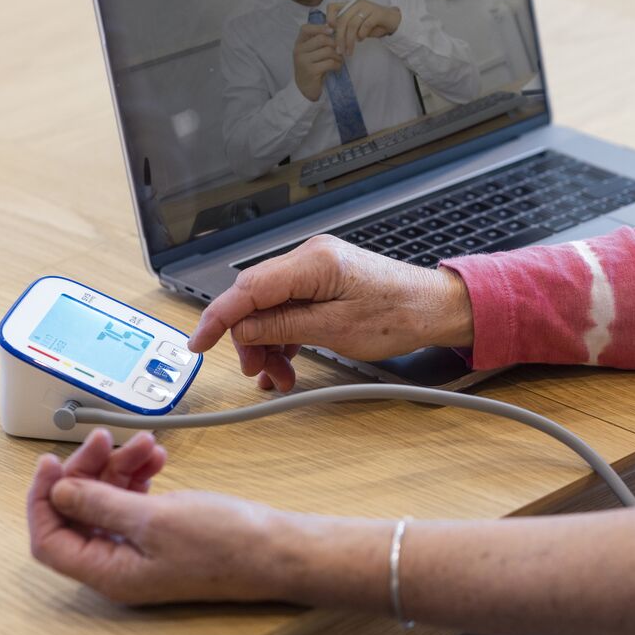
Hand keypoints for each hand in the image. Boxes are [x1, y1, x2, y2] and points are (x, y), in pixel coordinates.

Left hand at [28, 431, 283, 603]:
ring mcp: (143, 550)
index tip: (53, 462)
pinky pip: (137, 501)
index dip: (46, 499)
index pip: (51, 539)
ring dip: (120, 468)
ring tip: (146, 443)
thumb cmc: (227, 544)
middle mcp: (120, 565)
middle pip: (81, 514)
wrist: (277, 548)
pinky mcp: (165, 534)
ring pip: (110, 502)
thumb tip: (60, 493)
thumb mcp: (156, 519)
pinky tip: (157, 457)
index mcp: (109, 573)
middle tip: (106, 439)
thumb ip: (102, 504)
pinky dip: (141, 476)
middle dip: (90, 472)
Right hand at [188, 235, 473, 390]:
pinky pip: (290, 308)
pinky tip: (287, 361)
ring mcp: (318, 269)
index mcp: (314, 263)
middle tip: (258, 372)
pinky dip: (285, 336)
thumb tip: (242, 329)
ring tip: (280, 376)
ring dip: (268, 343)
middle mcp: (311, 258)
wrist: (435, 309)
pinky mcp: (324, 283)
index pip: (248, 288)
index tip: (199, 344)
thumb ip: (283, 327)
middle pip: (256, 299)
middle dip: (250, 339)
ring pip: (271, 307)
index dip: (218, 317)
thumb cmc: (399, 314)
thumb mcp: (335, 330)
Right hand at [293, 23, 343, 101]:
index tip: (332, 30)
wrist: (305, 89)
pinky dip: (337, 65)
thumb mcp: (312, 53)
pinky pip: (329, 63)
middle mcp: (299, 51)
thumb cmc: (312, 68)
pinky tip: (337, 68)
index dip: (320, 27)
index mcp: (299, 44)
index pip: (306, 28)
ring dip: (338, 56)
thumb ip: (319, 42)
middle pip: (321, 39)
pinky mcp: (311, 71)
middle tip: (340, 50)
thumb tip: (333, 28)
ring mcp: (303, 61)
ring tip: (339, 61)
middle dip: (335, 44)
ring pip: (327, 51)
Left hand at [327, 0, 400, 57]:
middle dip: (339, 38)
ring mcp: (368, 8)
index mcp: (350, 5)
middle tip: (339, 50)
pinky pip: (366, 25)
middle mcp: (357, 4)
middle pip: (342, 20)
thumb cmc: (373, 24)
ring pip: (353, 25)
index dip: (329, 19)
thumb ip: (346, 27)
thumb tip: (335, 37)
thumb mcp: (357, 25)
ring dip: (350, 41)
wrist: (393, 20)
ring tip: (349, 51)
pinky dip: (362, 35)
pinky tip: (361, 40)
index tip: (330, 32)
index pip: (332, 7)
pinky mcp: (377, 14)